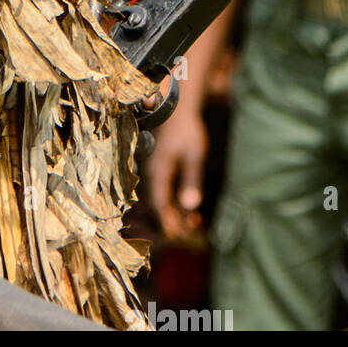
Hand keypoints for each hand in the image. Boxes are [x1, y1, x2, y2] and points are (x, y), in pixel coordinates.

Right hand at [147, 108, 207, 240]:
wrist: (176, 110)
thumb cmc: (187, 131)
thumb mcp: (194, 156)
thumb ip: (192, 181)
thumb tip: (191, 206)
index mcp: (158, 170)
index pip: (159, 202)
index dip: (167, 221)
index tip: (179, 235)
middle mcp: (151, 173)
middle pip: (158, 204)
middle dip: (173, 220)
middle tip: (194, 228)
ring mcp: (153, 171)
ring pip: (159, 199)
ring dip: (175, 212)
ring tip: (196, 221)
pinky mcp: (158, 169)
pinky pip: (162, 191)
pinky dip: (174, 202)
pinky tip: (189, 208)